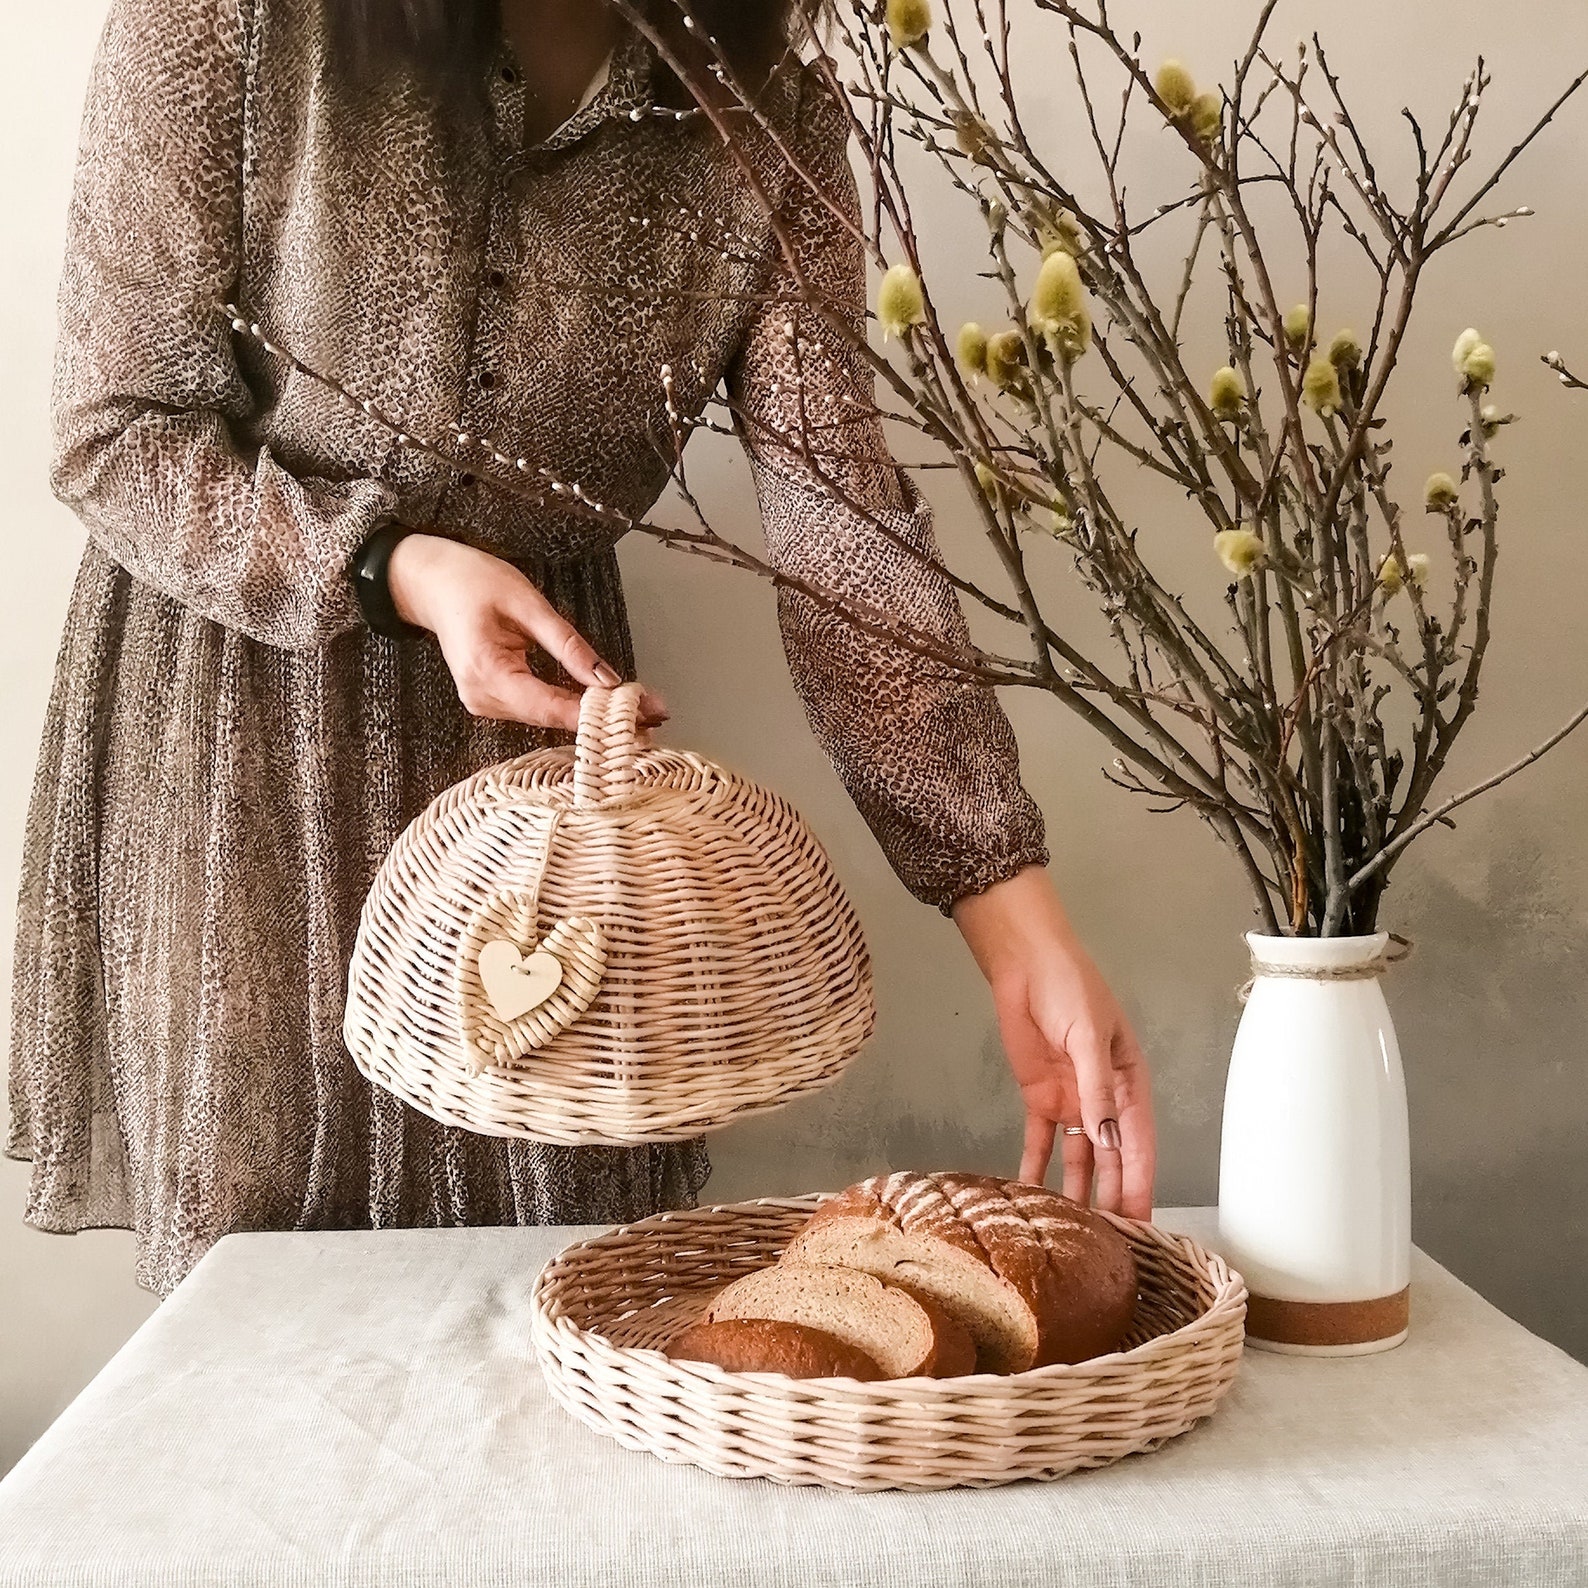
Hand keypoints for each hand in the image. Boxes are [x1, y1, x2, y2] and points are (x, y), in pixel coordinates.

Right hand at [387, 532, 666, 731]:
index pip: (551, 705)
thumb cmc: (471, 581)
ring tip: (639, 714)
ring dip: (590, 716)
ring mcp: (483, 703)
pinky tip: (602, 708)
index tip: (640, 717)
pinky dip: (569, 707)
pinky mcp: (491, 699)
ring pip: (546, 717)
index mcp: (487, 672)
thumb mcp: (527, 602)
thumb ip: (568, 644)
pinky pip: (536, 708)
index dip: (597, 715)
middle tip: (655, 716)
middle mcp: (482, 698)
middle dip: (604, 718)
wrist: (429, 581)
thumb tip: (607, 678)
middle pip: (552, 717)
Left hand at [952, 865, 1154, 1219]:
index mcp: (1129, 1084)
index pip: (1138, 1144)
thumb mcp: (1089, 1035)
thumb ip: (1096, 1088)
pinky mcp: (1039, 1098)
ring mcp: (1072, 1102)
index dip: (1139, 1185)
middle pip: (1111, 1160)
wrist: (1026, 965)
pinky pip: (1040, 1142)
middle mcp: (1103, 1100)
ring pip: (1078, 1159)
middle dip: (1113, 1200)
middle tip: (1113, 1246)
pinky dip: (1037, 1168)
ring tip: (1077, 1235)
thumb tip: (1109, 1140)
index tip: (1141, 1225)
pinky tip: (1034, 1197)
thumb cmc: (1069, 988)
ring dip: (1077, 1192)